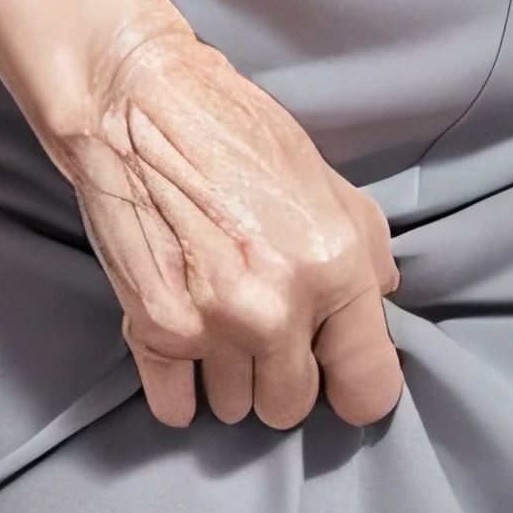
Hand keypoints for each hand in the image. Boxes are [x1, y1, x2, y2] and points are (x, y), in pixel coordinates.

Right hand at [48, 15, 405, 434]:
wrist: (140, 103)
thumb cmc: (233, 135)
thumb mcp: (328, 186)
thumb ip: (363, 259)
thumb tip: (372, 314)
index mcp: (334, 268)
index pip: (369, 389)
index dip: (352, 384)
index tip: (335, 373)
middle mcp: (277, 307)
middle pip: (291, 407)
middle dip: (281, 375)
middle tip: (266, 329)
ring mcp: (213, 323)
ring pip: (233, 409)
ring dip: (228, 376)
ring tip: (219, 318)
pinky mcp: (154, 327)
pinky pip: (175, 408)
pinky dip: (178, 388)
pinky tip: (185, 342)